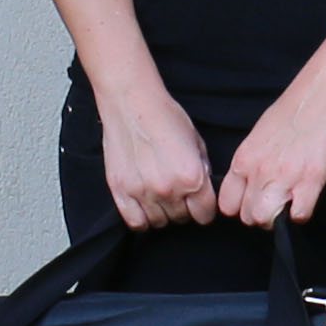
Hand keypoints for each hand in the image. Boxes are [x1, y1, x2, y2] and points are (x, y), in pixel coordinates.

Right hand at [98, 89, 221, 228]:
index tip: (200, 204)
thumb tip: (204, 192)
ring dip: (163, 213)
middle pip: (182, 219)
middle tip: (178, 193)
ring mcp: (142, 192)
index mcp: (192, 177)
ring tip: (161, 196)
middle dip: (184, 209)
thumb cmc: (166, 116)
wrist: (132, 103)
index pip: (205, 214)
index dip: (204, 209)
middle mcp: (168, 189)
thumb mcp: (197, 142)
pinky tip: (145, 205)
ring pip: (159, 222)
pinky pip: (135, 222)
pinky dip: (142, 218)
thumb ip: (203, 171)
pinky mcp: (120, 191)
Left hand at [219, 82, 325, 226]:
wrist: (320, 96)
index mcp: (243, 159)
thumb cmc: (291, 110)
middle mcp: (258, 171)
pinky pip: (299, 215)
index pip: (227, 204)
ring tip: (288, 204)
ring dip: (278, 218)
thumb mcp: (258, 135)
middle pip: (247, 216)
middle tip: (274, 204)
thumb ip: (250, 161)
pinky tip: (306, 198)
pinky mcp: (310, 180)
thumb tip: (250, 182)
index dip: (240, 208)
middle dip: (260, 215)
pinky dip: (302, 212)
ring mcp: (284, 177)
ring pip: (266, 220)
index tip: (253, 202)